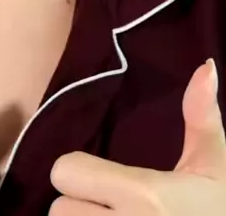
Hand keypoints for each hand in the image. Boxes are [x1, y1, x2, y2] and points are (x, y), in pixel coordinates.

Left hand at [49, 59, 225, 213]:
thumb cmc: (220, 209)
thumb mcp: (215, 166)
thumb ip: (201, 116)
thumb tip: (205, 65)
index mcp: (145, 196)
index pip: (66, 171)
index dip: (78, 171)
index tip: (99, 177)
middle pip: (57, 211)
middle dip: (77, 208)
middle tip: (104, 208)